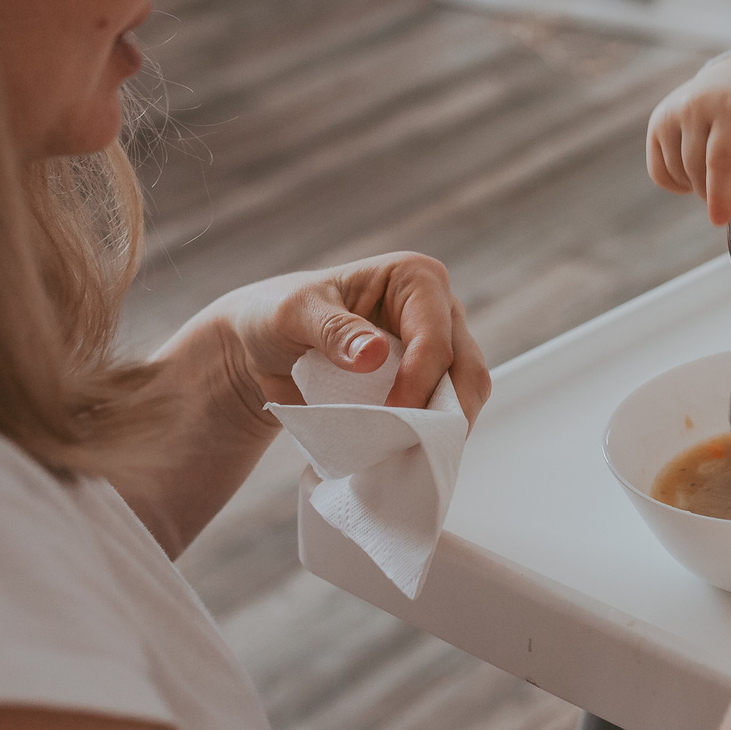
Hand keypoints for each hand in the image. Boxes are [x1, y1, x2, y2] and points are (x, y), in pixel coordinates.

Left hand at [183, 253, 489, 430]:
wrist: (264, 346)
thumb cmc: (277, 316)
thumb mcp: (293, 316)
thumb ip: (333, 330)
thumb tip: (374, 353)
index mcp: (414, 277)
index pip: (435, 339)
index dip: (418, 383)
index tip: (390, 417)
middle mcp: (438, 308)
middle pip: (467, 368)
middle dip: (445, 412)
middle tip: (410, 446)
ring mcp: (439, 345)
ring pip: (466, 393)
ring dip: (442, 428)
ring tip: (407, 452)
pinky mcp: (429, 379)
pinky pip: (447, 411)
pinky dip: (431, 434)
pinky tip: (405, 450)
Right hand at [647, 56, 730, 224]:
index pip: (721, 159)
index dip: (719, 193)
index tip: (720, 220)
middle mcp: (696, 106)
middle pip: (698, 171)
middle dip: (715, 191)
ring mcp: (671, 113)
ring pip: (678, 173)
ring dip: (697, 185)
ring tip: (717, 165)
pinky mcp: (656, 123)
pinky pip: (659, 172)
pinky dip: (677, 182)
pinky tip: (694, 169)